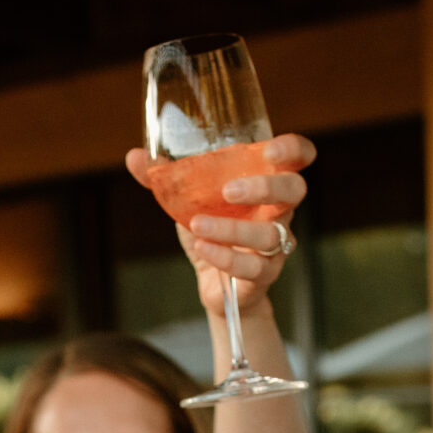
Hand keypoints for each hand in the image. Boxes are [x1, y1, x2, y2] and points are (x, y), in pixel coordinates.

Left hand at [124, 133, 314, 318]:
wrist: (214, 283)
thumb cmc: (211, 229)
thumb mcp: (188, 200)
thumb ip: (165, 178)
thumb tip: (135, 156)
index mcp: (266, 182)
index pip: (298, 157)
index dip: (293, 149)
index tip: (269, 150)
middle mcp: (279, 211)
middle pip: (295, 191)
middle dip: (265, 187)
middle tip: (229, 191)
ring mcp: (276, 244)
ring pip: (269, 234)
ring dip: (232, 229)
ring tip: (197, 225)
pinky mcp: (264, 274)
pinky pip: (252, 268)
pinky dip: (225, 257)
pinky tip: (202, 248)